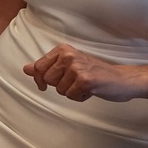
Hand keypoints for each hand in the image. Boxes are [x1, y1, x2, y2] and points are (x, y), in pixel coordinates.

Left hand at [22, 43, 147, 102]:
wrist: (122, 79)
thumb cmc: (95, 72)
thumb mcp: (69, 66)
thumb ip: (47, 67)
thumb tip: (25, 69)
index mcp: (63, 50)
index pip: (38, 67)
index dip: (40, 79)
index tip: (45, 84)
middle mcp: (69, 56)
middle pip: (48, 80)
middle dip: (60, 85)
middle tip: (76, 81)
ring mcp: (77, 68)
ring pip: (60, 90)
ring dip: (71, 92)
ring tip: (85, 85)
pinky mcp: (85, 81)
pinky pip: (71, 96)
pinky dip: (80, 97)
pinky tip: (91, 90)